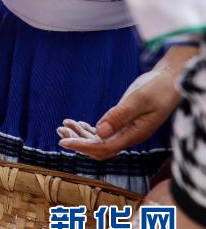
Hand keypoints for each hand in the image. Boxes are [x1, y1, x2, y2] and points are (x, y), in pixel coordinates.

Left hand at [57, 46, 192, 159]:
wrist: (169, 80)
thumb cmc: (158, 88)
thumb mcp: (138, 100)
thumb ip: (119, 116)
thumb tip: (99, 132)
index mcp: (134, 135)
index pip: (104, 148)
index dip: (83, 147)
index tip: (64, 142)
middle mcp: (129, 136)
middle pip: (99, 148)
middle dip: (78, 142)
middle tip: (59, 132)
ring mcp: (126, 130)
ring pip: (99, 140)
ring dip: (80, 135)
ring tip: (62, 126)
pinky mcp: (123, 122)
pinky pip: (103, 131)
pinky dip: (87, 129)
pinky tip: (76, 123)